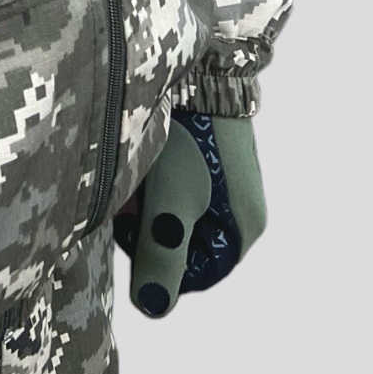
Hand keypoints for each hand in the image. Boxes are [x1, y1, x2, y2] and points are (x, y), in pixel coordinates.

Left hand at [114, 112, 266, 317]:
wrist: (201, 67)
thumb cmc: (189, 138)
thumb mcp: (171, 201)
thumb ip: (161, 257)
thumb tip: (152, 306)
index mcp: (242, 231)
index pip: (190, 277)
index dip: (155, 260)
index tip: (134, 227)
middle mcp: (238, 211)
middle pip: (179, 243)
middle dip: (148, 225)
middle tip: (130, 193)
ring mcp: (222, 183)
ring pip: (172, 212)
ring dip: (146, 199)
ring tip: (135, 169)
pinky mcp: (205, 157)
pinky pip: (172, 183)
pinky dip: (152, 175)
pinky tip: (140, 154)